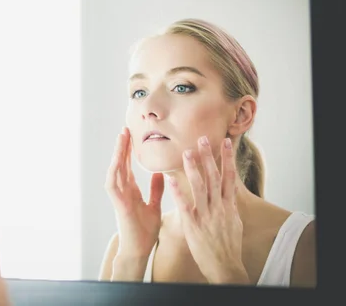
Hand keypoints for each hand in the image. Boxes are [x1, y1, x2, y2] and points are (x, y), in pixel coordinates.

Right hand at [105, 127, 164, 259]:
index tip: (132, 135)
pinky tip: (117, 160)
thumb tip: (159, 173)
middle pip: (121, 163)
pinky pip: (112, 184)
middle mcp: (123, 190)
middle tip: (126, 128)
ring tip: (122, 137)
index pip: (128, 165)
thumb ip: (155, 189)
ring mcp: (118, 196)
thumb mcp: (154, 205)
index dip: (129, 150)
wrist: (139, 249)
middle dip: (123, 146)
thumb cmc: (145, 231)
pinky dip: (114, 171)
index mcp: (130, 190)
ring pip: (115, 169)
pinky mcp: (118, 203)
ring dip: (118, 153)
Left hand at [169, 136, 248, 284]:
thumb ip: (230, 206)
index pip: (229, 177)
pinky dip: (178, 191)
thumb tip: (230, 193)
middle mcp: (219, 207)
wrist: (225, 267)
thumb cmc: (228, 247)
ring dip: (193, 168)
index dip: (228, 159)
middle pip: (214, 177)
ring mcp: (206, 215)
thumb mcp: (234, 223)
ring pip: (199, 187)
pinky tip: (170, 178)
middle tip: (203, 138)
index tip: (226, 142)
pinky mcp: (193, 225)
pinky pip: (184, 204)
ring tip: (186, 152)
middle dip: (209, 156)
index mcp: (229, 206)